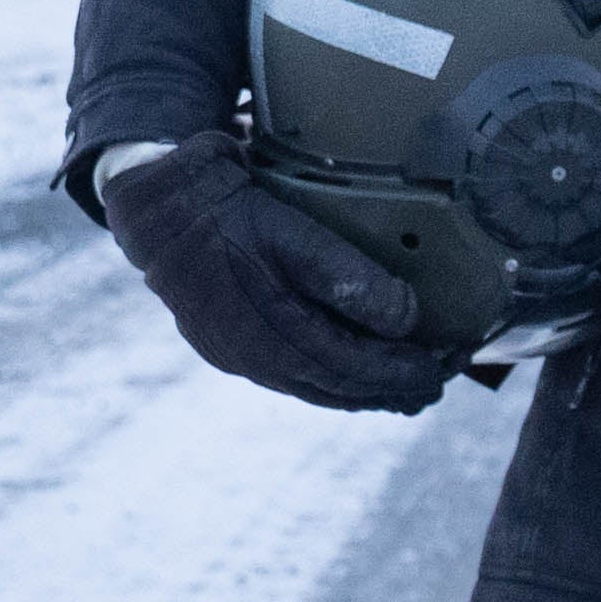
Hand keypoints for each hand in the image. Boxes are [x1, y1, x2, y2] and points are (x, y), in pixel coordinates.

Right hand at [100, 136, 460, 412]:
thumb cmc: (226, 213)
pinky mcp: (228, 348)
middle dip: (393, 390)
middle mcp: (257, 360)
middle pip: (341, 389)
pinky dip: (329, 380)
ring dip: (363, 392)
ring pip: (316, 389)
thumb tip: (406, 320)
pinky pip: (292, 378)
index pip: (358, 370)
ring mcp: (239, 357)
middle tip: (438, 383)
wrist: (155, 209)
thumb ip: (349, 278)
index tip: (445, 366)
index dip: (405, 373)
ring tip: (404, 390)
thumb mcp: (293, 234)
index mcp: (276, 338)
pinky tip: (348, 375)